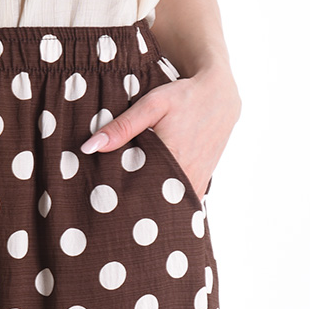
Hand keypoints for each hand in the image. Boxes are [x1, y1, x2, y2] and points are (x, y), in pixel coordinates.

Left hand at [79, 62, 241, 199]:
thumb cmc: (184, 97)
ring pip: (171, 206)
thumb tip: (89, 148)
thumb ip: (121, 128)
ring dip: (154, 207)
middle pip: (155, 204)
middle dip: (136, 209)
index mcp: (172, 160)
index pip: (140, 193)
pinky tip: (153, 199)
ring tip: (132, 209)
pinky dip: (169, 203)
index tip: (105, 205)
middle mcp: (187, 177)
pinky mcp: (203, 182)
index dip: (122, 201)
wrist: (220, 96)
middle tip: (113, 212)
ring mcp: (197, 183)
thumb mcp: (151, 106)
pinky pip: (183, 202)